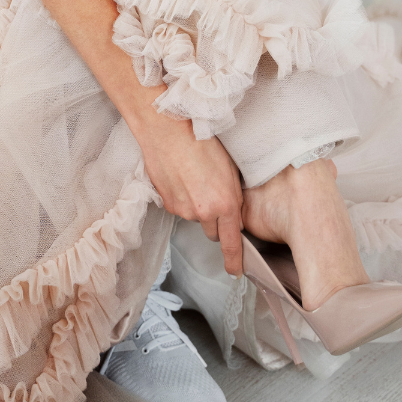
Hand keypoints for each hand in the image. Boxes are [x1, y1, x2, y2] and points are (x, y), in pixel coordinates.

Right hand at [122, 87, 244, 275]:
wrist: (168, 130)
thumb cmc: (202, 141)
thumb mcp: (230, 169)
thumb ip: (232, 195)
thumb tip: (231, 208)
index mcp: (226, 204)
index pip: (231, 242)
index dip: (234, 260)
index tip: (236, 271)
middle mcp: (203, 212)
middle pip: (212, 232)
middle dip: (215, 221)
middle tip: (214, 197)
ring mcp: (182, 209)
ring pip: (194, 217)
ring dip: (197, 205)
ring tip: (195, 177)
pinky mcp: (166, 203)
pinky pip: (179, 207)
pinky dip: (181, 197)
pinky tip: (181, 177)